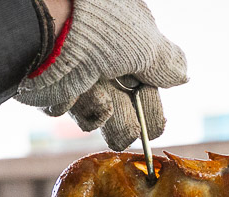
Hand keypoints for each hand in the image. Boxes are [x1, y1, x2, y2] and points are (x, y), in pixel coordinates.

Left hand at [15, 0, 187, 149]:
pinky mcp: (51, 87)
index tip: (156, 129)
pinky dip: (69, 103)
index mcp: (129, 42)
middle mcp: (104, 58)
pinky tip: (69, 89)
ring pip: (95, 115)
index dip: (152, 108)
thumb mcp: (147, 45)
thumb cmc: (101, 32)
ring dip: (101, 114)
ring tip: (99, 100)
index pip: (148, 84)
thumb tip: (184, 76)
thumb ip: (167, 64)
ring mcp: (77, 73)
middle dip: (129, 122)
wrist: (45, 32)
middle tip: (130, 132)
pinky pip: (65, 109)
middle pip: (124, 106)